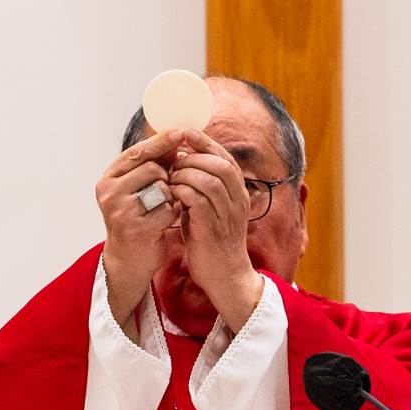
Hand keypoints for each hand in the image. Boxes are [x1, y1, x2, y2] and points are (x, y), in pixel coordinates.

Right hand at [95, 131, 185, 323]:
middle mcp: (109, 192)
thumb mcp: (136, 189)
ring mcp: (120, 211)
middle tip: (165, 189)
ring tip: (161, 207)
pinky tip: (164, 221)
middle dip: (166, 176)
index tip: (182, 132)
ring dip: (169, 196)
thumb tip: (175, 137)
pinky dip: (172, 213)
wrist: (128, 259)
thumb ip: (150, 165)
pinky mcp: (136, 228)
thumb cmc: (137, 218)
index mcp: (108, 178)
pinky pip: (167, 209)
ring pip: (161, 187)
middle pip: (152, 168)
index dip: (161, 141)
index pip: (137, 152)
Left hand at [156, 130, 261, 329]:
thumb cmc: (211, 239)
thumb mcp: (211, 207)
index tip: (185, 133)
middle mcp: (238, 201)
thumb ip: (202, 185)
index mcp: (239, 193)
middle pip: (221, 165)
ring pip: (210, 181)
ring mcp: (227, 216)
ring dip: (186, 174)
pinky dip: (183, 192)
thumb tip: (181, 159)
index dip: (205, 143)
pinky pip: (198, 201)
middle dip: (194, 157)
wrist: (224, 276)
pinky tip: (172, 193)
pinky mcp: (213, 230)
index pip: (226, 158)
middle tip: (175, 161)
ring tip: (171, 177)